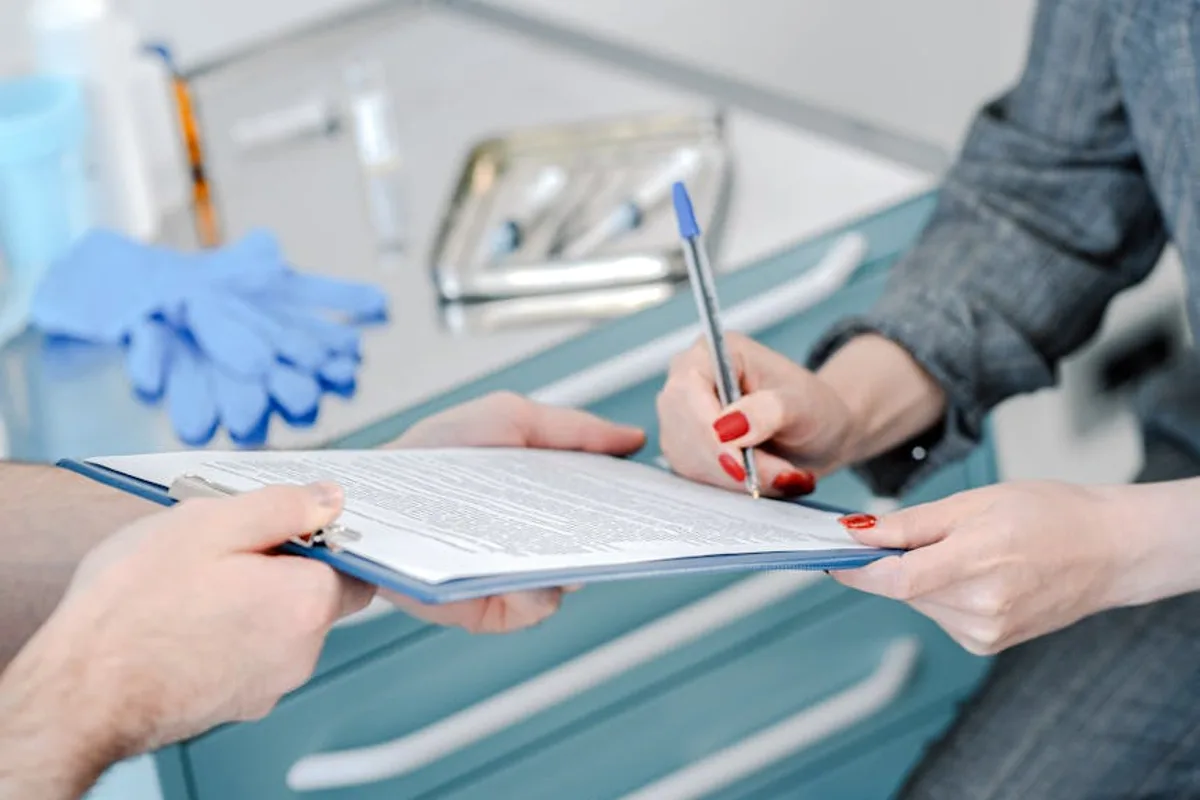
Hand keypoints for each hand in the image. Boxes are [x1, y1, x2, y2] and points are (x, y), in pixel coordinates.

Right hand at [0, 482, 373, 770]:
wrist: (79, 694)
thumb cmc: (134, 609)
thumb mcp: (209, 524)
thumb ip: (282, 506)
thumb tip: (328, 499)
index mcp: (307, 602)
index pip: (353, 563)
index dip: (323, 537)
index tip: (290, 521)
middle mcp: (302, 652)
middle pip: (315, 593)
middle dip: (282, 565)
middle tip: (225, 547)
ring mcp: (270, 685)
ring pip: (280, 624)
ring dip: (252, 599)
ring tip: (194, 583)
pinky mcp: (236, 704)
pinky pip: (249, 654)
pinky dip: (229, 632)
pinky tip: (184, 616)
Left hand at [385, 392, 645, 632]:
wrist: (373, 491)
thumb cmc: (433, 453)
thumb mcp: (508, 417)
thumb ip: (574, 428)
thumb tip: (631, 441)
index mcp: (547, 499)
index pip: (606, 508)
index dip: (635, 504)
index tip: (659, 496)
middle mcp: (536, 541)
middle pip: (596, 549)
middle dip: (614, 537)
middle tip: (625, 521)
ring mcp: (514, 576)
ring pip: (569, 583)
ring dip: (572, 562)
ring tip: (566, 539)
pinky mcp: (488, 609)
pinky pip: (531, 608)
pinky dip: (533, 591)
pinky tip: (523, 567)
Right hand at [657, 333, 858, 497]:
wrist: (817, 433)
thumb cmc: (811, 406)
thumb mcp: (802, 403)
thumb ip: (769, 410)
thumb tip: (729, 427)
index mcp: (711, 352)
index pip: (687, 389)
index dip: (707, 429)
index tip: (738, 463)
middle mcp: (687, 382)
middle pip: (682, 427)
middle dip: (727, 461)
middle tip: (777, 475)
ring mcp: (681, 419)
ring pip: (687, 458)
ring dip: (733, 478)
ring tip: (780, 474)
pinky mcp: (686, 451)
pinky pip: (695, 476)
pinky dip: (730, 486)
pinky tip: (761, 479)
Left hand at [829, 482, 1128, 654]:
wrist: (1110, 550)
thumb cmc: (1049, 514)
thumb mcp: (974, 502)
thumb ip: (911, 524)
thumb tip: (857, 533)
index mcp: (977, 562)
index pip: (895, 579)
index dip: (855, 569)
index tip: (828, 554)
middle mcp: (981, 607)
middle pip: (902, 589)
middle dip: (891, 563)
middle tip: (910, 534)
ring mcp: (985, 632)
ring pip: (918, 602)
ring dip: (919, 577)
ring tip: (965, 550)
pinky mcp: (987, 644)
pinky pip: (939, 614)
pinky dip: (941, 592)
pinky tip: (975, 574)